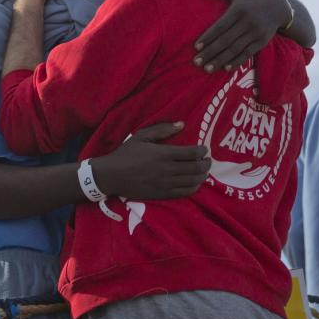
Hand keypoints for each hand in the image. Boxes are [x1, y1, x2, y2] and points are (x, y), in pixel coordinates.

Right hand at [92, 123, 210, 199]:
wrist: (111, 176)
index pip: (191, 153)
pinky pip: (184, 192)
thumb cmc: (126, 154)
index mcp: (163, 154)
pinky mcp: (163, 194)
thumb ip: (162, 130)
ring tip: (204, 171)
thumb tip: (182, 124)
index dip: (202, 151)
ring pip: (193, 181)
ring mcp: (166, 183)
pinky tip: (196, 183)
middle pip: (196, 168)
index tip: (204, 150)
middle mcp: (167, 169)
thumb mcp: (141, 136)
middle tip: (207, 160)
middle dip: (206, 164)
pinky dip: (194, 187)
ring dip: (202, 175)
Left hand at [194, 0, 290, 72]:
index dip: (208, 37)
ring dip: (220, 60)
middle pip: (226, 40)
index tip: (196, 47)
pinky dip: (236, 61)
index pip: (220, 26)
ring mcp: (256, 33)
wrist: (278, 6)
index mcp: (239, 9)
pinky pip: (247, 54)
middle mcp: (248, 22)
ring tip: (207, 69)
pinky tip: (225, 68)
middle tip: (196, 62)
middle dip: (210, 52)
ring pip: (235, 49)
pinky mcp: (262, 41)